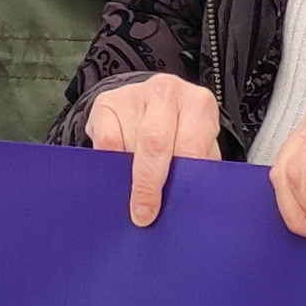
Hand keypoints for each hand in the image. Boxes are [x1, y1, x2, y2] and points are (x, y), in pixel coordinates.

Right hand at [82, 72, 222, 226]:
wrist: (153, 103)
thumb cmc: (182, 132)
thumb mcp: (201, 146)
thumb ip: (198, 169)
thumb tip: (187, 204)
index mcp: (198, 104)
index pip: (190, 145)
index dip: (179, 180)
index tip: (168, 209)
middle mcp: (167, 92)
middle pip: (155, 141)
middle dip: (147, 183)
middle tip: (142, 213)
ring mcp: (135, 94)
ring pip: (126, 143)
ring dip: (128, 174)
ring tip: (131, 191)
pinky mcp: (106, 102)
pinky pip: (105, 141)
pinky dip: (110, 163)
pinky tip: (117, 172)